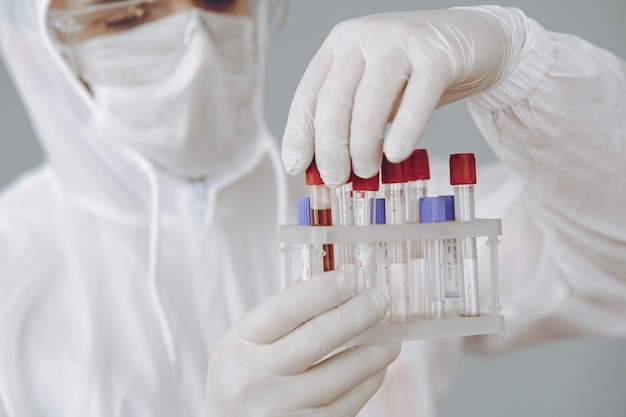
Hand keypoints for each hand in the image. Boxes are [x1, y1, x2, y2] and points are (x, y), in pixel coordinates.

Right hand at [203, 271, 399, 415]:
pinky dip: (369, 381)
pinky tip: (376, 368)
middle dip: (358, 313)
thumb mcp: (244, 348)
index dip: (321, 290)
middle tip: (380, 300)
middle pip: (319, 338)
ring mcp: (281, 410)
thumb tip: (329, 285)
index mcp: (236, 347)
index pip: (283, 310)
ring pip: (342, 373)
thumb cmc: (243, 383)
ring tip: (390, 338)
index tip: (349, 278)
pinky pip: (348, 403)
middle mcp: (255, 380)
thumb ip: (278, 319)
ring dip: (375, 351)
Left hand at [282, 6, 528, 184]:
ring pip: (370, 100)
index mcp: (340, 45)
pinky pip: (417, 98)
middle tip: (336, 178)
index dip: (299, 132)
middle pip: (335, 99)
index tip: (296, 166)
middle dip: (331, 147)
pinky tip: (396, 154)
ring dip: (363, 144)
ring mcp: (400, 40)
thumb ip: (350, 119)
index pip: (308, 93)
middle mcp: (364, 37)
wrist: (473, 41)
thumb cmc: (415, 74)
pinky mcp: (437, 53)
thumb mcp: (373, 92)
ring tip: (367, 172)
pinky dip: (404, 130)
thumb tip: (325, 167)